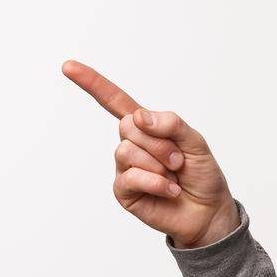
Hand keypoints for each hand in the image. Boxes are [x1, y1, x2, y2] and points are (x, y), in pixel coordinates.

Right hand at [62, 59, 238, 247]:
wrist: (208, 210)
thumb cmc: (202, 174)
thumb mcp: (195, 142)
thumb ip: (171, 123)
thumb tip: (139, 117)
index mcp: (147, 128)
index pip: (115, 101)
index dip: (93, 84)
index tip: (68, 66)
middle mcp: (131, 145)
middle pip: (128, 126)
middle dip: (160, 142)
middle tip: (178, 160)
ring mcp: (124, 168)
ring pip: (127, 151)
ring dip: (159, 163)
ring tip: (174, 175)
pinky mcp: (124, 191)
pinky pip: (131, 177)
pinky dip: (157, 182)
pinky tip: (170, 190)